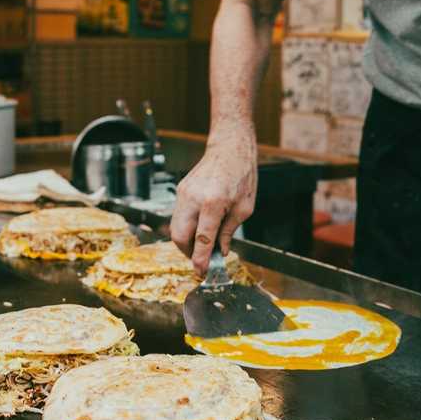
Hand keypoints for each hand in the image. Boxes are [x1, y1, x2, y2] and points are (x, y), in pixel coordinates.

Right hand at [170, 128, 256, 274]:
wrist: (230, 147)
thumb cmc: (242, 174)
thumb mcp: (244, 208)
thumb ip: (229, 232)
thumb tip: (220, 250)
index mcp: (213, 202)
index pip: (202, 239)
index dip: (200, 259)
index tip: (202, 272)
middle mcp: (193, 198)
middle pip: (179, 236)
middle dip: (189, 252)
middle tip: (202, 258)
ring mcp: (184, 193)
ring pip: (175, 227)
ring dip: (187, 240)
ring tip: (203, 242)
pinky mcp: (181, 190)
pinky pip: (179, 215)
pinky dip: (187, 226)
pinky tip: (201, 226)